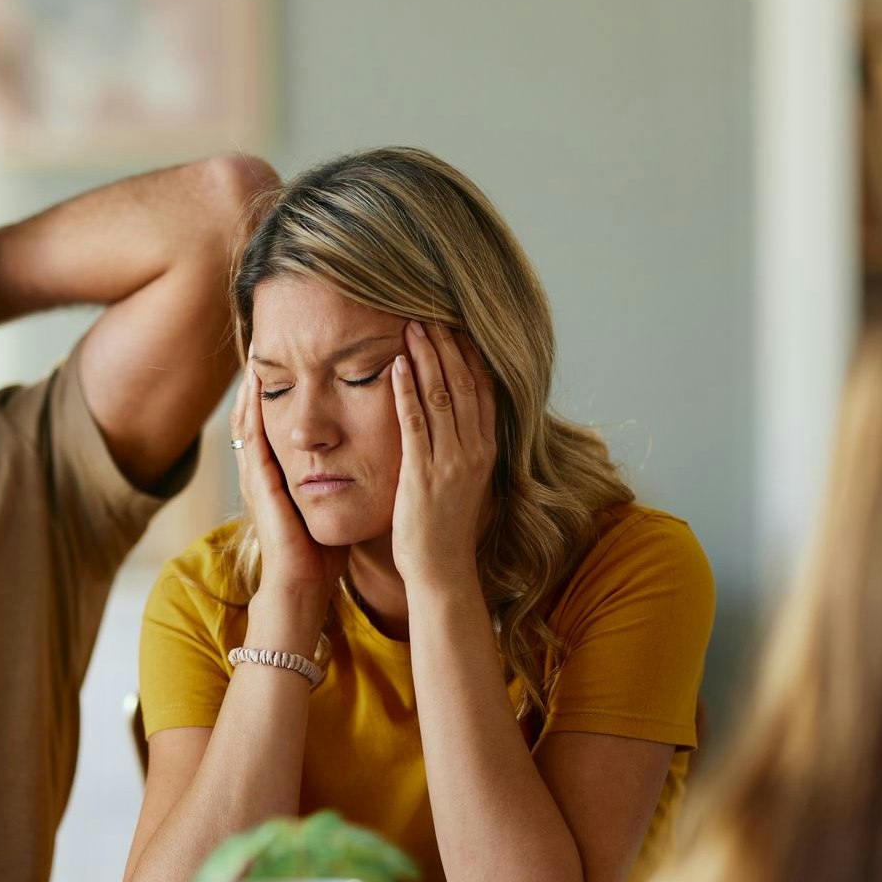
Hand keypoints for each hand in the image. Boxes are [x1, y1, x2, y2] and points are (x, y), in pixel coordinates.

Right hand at [233, 366, 347, 614]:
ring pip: (246, 420)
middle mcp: (262, 472)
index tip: (288, 361)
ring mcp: (256, 477)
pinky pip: (250, 437)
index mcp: (280, 475)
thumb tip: (367, 459)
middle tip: (263, 346)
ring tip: (254, 355)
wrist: (303, 586)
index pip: (273, 423)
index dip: (278, 392)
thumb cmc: (321, 552)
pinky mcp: (259, 484)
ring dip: (249, 388)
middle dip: (257, 383)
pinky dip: (250, 409)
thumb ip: (340, 481)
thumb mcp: (332, 505)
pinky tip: (255, 385)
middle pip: (253, 415)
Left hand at [389, 322, 495, 593]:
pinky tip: (397, 365)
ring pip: (442, 397)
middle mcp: (474, 451)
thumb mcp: (461, 479)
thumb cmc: (444, 526)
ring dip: (428, 358)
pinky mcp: (424, 475)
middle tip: (431, 310)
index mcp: (485, 449)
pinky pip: (416, 425)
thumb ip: (460, 445)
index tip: (456, 323)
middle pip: (465, 384)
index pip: (483, 388)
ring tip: (413, 324)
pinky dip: (407, 392)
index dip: (470, 353)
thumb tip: (452, 414)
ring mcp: (451, 463)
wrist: (441, 570)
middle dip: (448, 345)